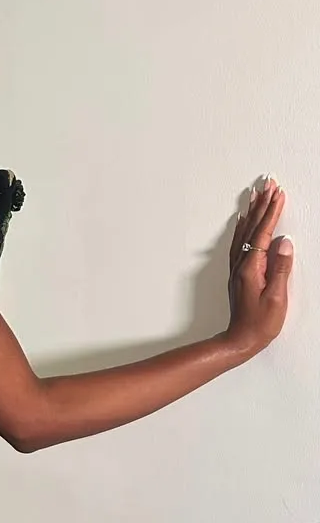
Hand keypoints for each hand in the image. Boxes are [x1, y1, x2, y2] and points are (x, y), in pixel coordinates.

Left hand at [226, 178, 291, 356]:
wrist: (240, 340)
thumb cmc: (260, 323)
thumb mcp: (276, 297)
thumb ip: (281, 268)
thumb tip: (285, 242)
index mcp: (251, 267)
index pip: (264, 232)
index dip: (272, 212)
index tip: (279, 193)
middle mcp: (241, 264)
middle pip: (252, 227)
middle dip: (261, 204)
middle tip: (268, 183)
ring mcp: (238, 268)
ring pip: (244, 232)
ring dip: (251, 211)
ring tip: (255, 193)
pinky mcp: (238, 273)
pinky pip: (239, 242)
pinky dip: (242, 227)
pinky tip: (242, 221)